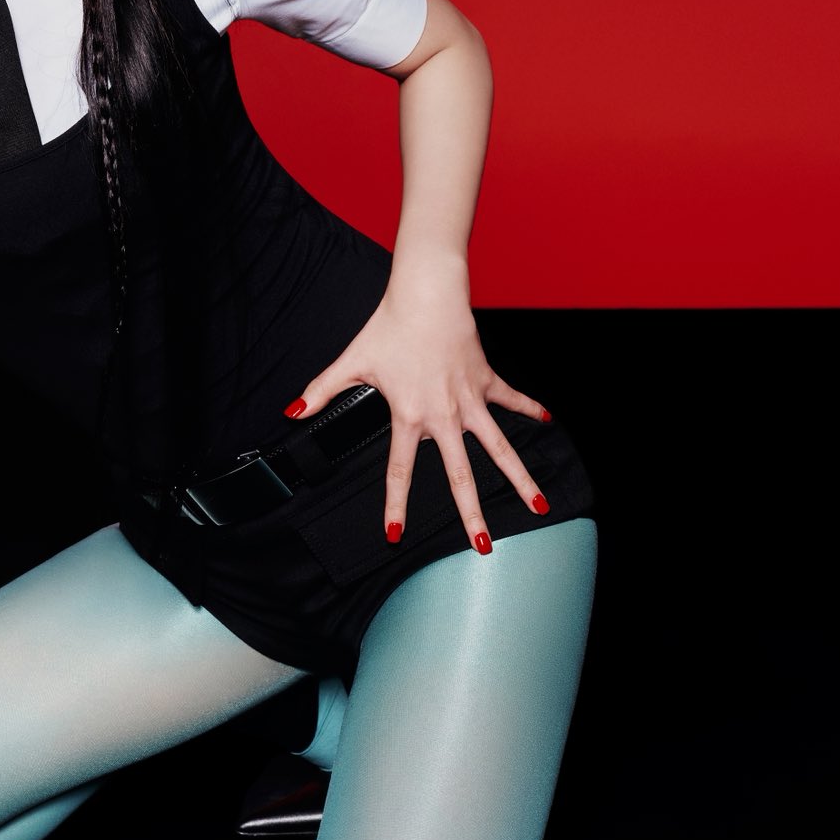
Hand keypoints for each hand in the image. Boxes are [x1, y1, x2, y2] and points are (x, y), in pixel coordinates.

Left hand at [280, 278, 552, 552]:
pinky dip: (530, 408)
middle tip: (483, 545)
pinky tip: (547, 421)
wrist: (427, 294)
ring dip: (520, 478)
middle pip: (462, 475)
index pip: (400, 471)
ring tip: (540, 506)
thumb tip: (292, 412)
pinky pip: (512, 399)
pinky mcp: (486, 379)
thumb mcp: (352, 361)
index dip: (395, 504)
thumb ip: (322, 390)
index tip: (395, 535)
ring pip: (500, 448)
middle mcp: (444, 416)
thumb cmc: (389, 326)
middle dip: (472, 514)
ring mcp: (470, 401)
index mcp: (409, 416)